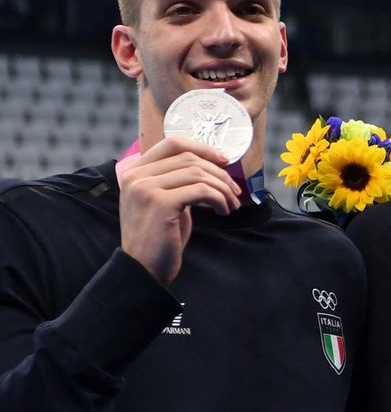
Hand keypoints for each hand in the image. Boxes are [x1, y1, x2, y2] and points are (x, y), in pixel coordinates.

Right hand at [119, 137, 238, 285]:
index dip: (202, 148)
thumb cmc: (159, 238)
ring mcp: (146, 188)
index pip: (172, 143)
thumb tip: (209, 165)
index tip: (224, 160)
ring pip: (198, 173)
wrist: (143, 269)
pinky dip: (219, 198)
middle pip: (189, 158)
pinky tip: (223, 211)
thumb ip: (176, 181)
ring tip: (230, 204)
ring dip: (222, 188)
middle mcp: (136, 176)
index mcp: (135, 172)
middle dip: (219, 173)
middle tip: (234, 192)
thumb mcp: (164, 202)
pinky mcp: (160, 203)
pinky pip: (202, 190)